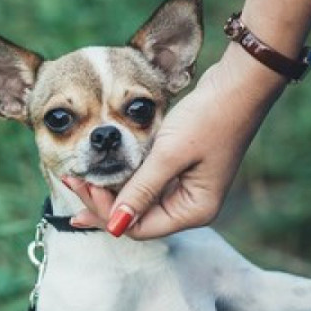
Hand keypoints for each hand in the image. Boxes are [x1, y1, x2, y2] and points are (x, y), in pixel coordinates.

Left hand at [65, 45, 286, 238]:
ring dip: (110, 190)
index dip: (106, 212)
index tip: (81, 184)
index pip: (139, 227)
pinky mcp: (184, 170)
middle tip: (70, 180)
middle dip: (103, 203)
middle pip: (137, 217)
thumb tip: (114, 227)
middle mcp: (192, 205)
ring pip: (139, 200)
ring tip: (78, 177)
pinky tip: (103, 171)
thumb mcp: (169, 154)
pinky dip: (125, 177)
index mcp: (195, 210)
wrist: (240, 83)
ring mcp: (188, 188)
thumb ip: (140, 191)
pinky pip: (148, 183)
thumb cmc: (209, 117)